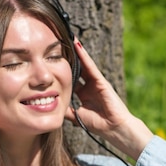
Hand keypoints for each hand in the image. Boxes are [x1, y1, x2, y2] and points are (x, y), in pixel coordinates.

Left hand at [64, 39, 153, 159]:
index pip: (71, 80)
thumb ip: (66, 111)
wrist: (114, 128)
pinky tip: (77, 46)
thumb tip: (51, 108)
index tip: (52, 62)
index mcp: (83, 94)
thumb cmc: (98, 125)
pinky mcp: (101, 80)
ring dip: (76, 51)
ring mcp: (95, 82)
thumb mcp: (77, 117)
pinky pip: (90, 66)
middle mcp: (89, 86)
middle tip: (60, 44)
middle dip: (69, 58)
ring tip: (68, 37)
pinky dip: (83, 56)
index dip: (62, 71)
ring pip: (83, 64)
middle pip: (77, 68)